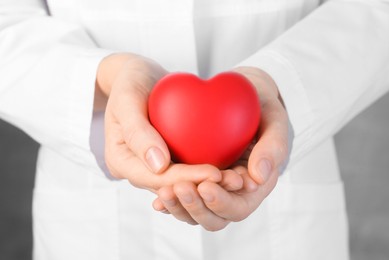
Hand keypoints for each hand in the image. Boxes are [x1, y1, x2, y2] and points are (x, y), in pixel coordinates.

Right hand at [95, 53, 222, 191]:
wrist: (138, 75)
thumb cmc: (129, 82)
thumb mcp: (126, 100)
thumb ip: (137, 132)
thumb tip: (159, 166)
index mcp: (120, 162)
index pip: (155, 178)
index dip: (185, 179)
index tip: (214, 173)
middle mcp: (137, 169)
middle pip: (171, 186)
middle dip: (203, 186)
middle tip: (235, 181)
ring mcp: (152, 165)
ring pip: (182, 182)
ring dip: (209, 183)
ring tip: (239, 179)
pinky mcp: (167, 158)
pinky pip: (187, 167)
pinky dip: (207, 168)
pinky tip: (232, 167)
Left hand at [153, 67, 289, 229]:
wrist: (241, 97)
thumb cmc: (261, 107)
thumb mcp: (273, 119)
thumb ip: (273, 146)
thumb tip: (258, 178)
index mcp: (254, 186)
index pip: (238, 208)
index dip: (222, 202)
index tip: (206, 185)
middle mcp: (233, 193)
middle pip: (214, 218)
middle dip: (196, 207)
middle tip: (180, 188)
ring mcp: (213, 188)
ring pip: (194, 212)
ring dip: (179, 207)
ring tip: (164, 191)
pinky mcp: (195, 179)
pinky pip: (182, 195)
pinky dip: (169, 200)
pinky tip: (156, 196)